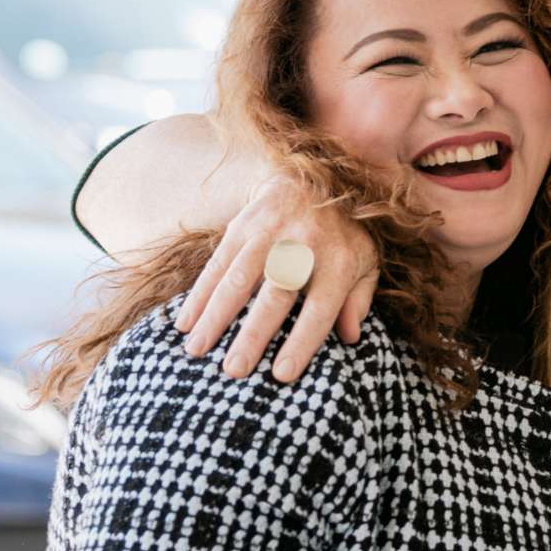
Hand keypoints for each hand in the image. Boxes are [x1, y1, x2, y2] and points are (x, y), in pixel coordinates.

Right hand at [173, 173, 378, 382]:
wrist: (313, 176)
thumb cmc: (342, 235)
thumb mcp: (365, 262)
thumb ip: (359, 299)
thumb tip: (351, 338)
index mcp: (340, 260)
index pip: (320, 308)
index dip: (301, 341)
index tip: (281, 374)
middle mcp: (304, 244)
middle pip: (276, 294)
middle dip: (253, 334)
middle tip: (233, 370)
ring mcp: (271, 232)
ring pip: (239, 277)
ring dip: (216, 315)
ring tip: (197, 350)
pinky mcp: (243, 225)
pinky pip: (218, 262)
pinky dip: (199, 294)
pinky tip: (185, 322)